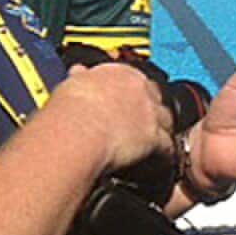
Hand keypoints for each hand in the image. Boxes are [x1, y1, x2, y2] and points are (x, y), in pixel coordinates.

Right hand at [49, 63, 173, 173]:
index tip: (125, 103)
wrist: (74, 132)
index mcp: (118, 72)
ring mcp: (150, 113)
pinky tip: (156, 162)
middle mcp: (138, 88)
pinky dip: (164, 155)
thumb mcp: (71, 84)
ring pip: (166, 120)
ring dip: (160, 131)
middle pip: (156, 97)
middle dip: (150, 110)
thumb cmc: (67, 111)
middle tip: (139, 125)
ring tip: (151, 145)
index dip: (132, 93)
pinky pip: (168, 146)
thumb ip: (80, 78)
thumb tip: (78, 72)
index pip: (134, 78)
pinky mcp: (155, 138)